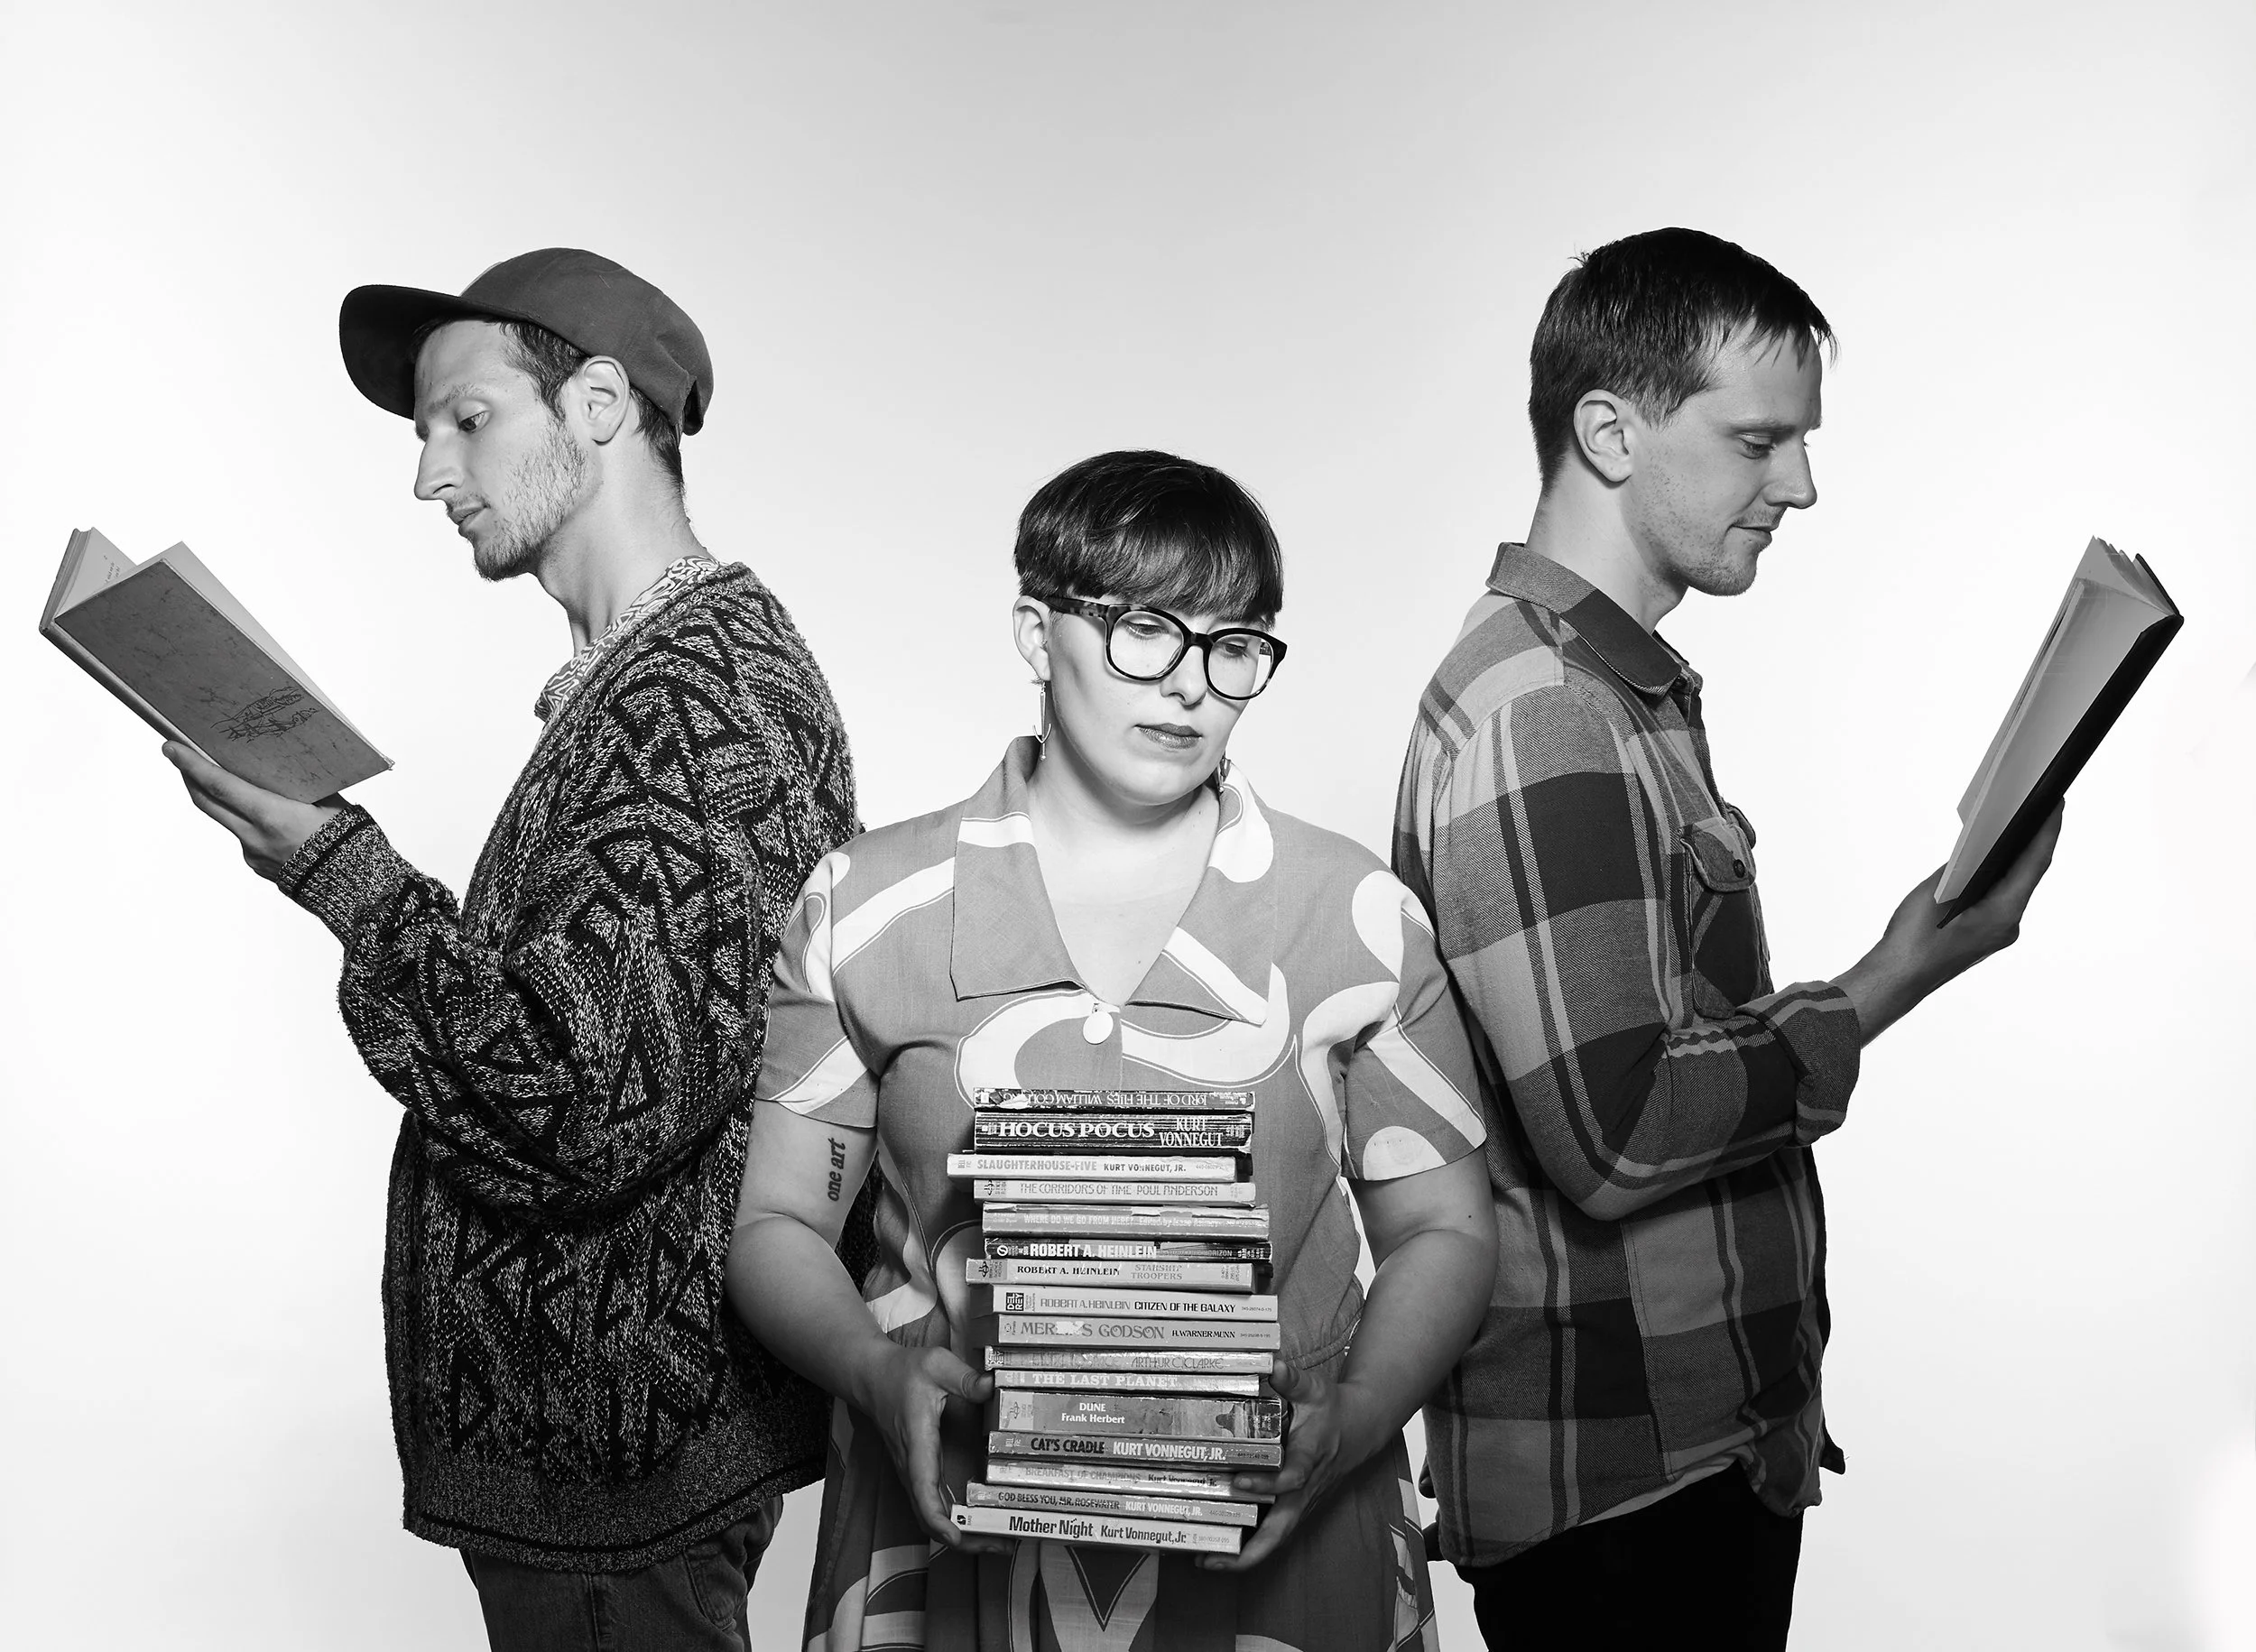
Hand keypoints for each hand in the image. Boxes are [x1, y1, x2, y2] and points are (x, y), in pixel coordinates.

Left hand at [163, 742, 340, 881]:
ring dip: (221, 800)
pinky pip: (245, 837)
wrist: (356, 888)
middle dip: (190, 777)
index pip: (220, 786)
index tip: (171, 748)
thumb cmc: (350, 841)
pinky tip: (267, 817)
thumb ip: (299, 787)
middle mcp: (255, 836)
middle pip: (208, 803)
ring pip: (226, 819)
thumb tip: (279, 768)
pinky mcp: (257, 865)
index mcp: (273, 816)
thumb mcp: (330, 803)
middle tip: (179, 757)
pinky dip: (247, 822)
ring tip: (229, 781)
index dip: (192, 765)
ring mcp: (253, 854)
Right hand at [861, 1343, 1006, 1552]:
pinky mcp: (918, 1471)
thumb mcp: (935, 1364)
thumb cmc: (901, 1372)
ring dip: (961, 1534)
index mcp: (917, 1443)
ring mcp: (913, 1472)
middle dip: (962, 1539)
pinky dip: (953, 1521)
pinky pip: (932, 1505)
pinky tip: (980, 1522)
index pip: (922, 1489)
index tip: (956, 1538)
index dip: (937, 1519)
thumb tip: (992, 1387)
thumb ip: (964, 1377)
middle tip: (1001, 1546)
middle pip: (929, 1516)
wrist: (870, 1377)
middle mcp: (912, 1465)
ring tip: (999, 1541)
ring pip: (930, 1515)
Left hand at [1200, 1357, 1371, 1572]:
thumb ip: (1292, 1379)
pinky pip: (1274, 1533)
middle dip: (1250, 1550)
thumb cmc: (1331, 1408)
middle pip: (1282, 1530)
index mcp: (1310, 1457)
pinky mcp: (1296, 1507)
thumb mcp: (1314, 1388)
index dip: (1267, 1483)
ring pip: (1277, 1539)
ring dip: (1245, 1556)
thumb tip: (1271, 1364)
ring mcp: (1301, 1503)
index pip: (1292, 1478)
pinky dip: (1250, 1547)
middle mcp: (1305, 1488)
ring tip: (1207, 1561)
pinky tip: (1220, 1550)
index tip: (1239, 1481)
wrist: (1359, 1428)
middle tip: (1212, 1558)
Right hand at [1838, 802, 2063, 1043]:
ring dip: (2015, 860)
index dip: (2046, 830)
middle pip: (2028, 874)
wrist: (1896, 980)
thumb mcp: (1935, 892)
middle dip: (2034, 841)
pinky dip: (1999, 878)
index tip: (2056, 802)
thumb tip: (1976, 850)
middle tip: (2039, 806)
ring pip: (2013, 887)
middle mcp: (2008, 924)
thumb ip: (1960, 868)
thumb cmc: (1912, 942)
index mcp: (2003, 913)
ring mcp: (1997, 932)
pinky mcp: (1984, 934)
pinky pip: (1999, 899)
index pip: (2033, 863)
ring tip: (2016, 827)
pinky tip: (1990, 861)